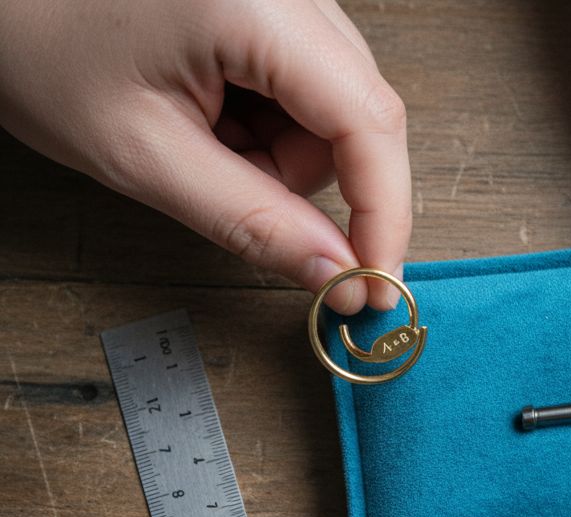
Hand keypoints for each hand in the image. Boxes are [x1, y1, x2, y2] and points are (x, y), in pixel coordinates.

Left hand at [0, 0, 410, 312]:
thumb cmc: (38, 43)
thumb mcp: (141, 152)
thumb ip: (250, 219)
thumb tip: (336, 274)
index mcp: (257, 7)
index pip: (368, 122)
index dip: (383, 214)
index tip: (375, 285)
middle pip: (359, 114)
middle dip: (307, 179)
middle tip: (236, 198)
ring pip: (336, 104)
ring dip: (282, 151)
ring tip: (197, 138)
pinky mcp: (274, 0)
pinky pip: (309, 81)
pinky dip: (268, 120)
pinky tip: (208, 111)